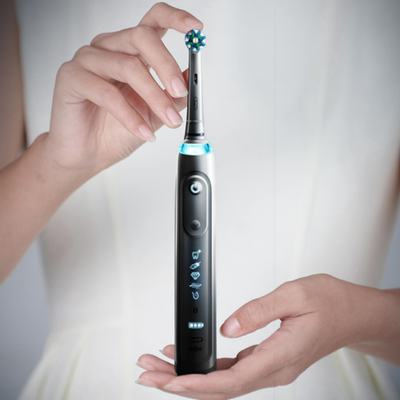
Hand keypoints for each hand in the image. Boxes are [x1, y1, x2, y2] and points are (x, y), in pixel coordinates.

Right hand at [45, 3, 202, 174]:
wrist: (90, 154)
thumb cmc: (117, 131)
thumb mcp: (155, 113)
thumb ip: (173, 96)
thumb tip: (191, 78)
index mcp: (130, 51)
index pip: (152, 21)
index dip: (174, 18)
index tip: (196, 29)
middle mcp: (109, 49)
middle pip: (141, 37)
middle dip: (166, 65)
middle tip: (181, 92)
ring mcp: (88, 59)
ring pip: (128, 66)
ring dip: (155, 97)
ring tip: (170, 120)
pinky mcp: (71, 77)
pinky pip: (107, 93)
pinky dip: (130, 116)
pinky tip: (143, 132)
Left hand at [136, 274, 381, 398]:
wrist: (351, 313)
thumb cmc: (329, 303)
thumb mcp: (294, 296)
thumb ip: (259, 311)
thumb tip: (227, 327)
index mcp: (281, 356)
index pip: (232, 381)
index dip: (198, 384)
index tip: (170, 382)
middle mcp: (274, 369)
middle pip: (221, 387)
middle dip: (181, 383)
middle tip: (149, 375)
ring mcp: (270, 367)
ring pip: (223, 381)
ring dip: (190, 376)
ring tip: (159, 367)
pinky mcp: (267, 359)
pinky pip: (231, 370)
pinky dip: (207, 368)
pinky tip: (190, 360)